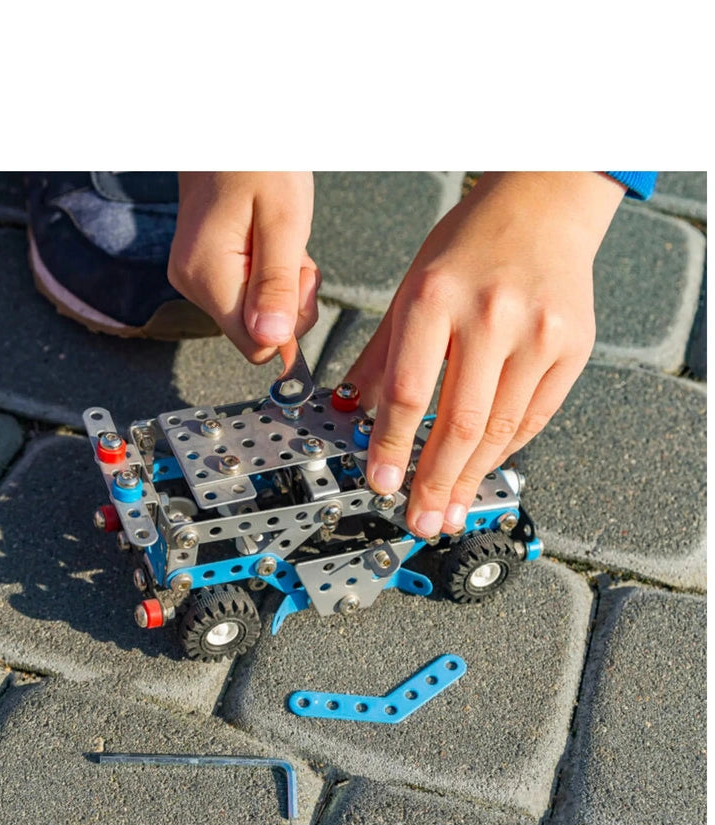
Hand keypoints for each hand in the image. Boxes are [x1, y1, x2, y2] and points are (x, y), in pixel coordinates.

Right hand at [169, 172, 319, 363]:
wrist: (228, 126)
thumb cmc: (260, 159)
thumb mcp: (283, 220)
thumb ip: (277, 285)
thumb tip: (272, 343)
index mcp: (208, 277)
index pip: (256, 346)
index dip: (288, 322)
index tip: (298, 275)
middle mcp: (192, 285)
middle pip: (254, 332)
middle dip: (286, 299)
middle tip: (293, 250)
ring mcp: (194, 278)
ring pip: (252, 313)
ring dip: (279, 283)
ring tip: (279, 236)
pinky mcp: (201, 270)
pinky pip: (244, 294)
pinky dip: (267, 273)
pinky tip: (267, 239)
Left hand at [346, 172, 625, 537]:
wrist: (545, 205)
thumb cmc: (470, 244)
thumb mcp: (411, 287)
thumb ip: (382, 354)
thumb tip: (352, 409)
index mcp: (437, 298)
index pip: (410, 392)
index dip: (392, 445)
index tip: (380, 482)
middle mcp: (491, 316)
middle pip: (460, 422)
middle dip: (435, 481)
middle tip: (420, 518)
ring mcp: (539, 333)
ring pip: (500, 429)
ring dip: (470, 478)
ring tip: (450, 509)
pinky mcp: (573, 347)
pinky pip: (535, 417)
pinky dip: (505, 450)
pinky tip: (482, 470)